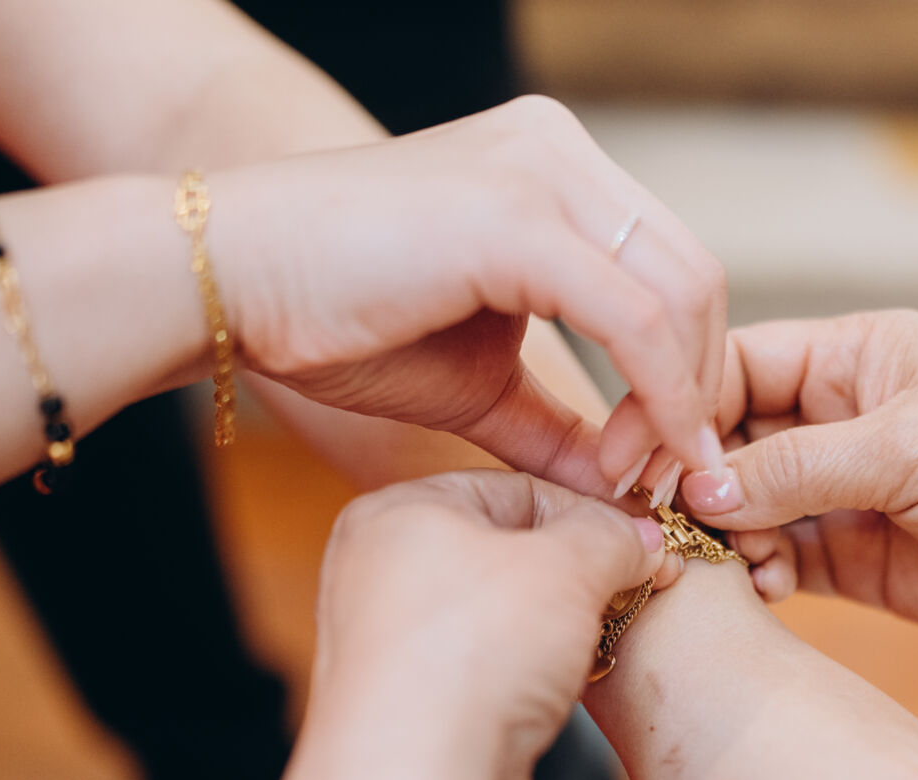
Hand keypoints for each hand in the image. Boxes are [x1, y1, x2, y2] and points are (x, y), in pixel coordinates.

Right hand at [207, 96, 728, 490]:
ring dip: (677, 404)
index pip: (672, 272)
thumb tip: (623, 489)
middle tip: (665, 480)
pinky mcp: (519, 217)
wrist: (221, 281)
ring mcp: (543, 171)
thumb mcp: (476, 383)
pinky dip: (652, 398)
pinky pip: (634, 318)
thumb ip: (557, 425)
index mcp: (555, 171)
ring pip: (680, 296)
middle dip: (696, 393)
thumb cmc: (332, 322)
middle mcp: (559, 152)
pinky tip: (623, 461)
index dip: (687, 376)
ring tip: (635, 478)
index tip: (659, 465)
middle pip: (694, 281)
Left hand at [272, 470, 663, 779]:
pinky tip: (558, 688)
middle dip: (577, 572)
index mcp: (397, 511)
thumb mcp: (567, 569)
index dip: (590, 514)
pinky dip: (526, 668)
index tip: (642, 545)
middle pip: (504, 550)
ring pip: (496, 611)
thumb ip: (611, 538)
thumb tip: (642, 539)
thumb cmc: (475, 654)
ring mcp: (386, 639)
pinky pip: (482, 664)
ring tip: (598, 641)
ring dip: (556, 624)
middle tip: (632, 590)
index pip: (514, 489)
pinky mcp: (405, 700)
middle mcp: (377, 570)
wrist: (420, 779)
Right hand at [678, 310, 917, 642]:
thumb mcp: (909, 448)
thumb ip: (800, 467)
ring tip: (736, 560)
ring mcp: (843, 492)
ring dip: (725, 535)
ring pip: (743, 508)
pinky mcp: (853, 560)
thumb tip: (697, 489)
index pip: (733, 367)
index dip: (677, 405)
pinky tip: (767, 588)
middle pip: (724, 440)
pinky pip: (776, 562)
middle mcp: (837, 420)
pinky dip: (758, 577)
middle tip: (658, 518)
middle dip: (689, 479)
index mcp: (852, 360)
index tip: (636, 454)